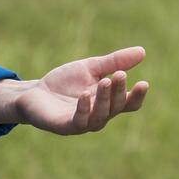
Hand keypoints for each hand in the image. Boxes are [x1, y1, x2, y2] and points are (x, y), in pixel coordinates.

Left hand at [14, 47, 149, 134]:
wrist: (35, 92)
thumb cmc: (65, 82)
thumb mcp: (91, 67)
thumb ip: (114, 62)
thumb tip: (142, 51)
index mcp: (108, 102)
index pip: (129, 103)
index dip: (137, 96)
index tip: (144, 82)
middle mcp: (99, 115)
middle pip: (116, 107)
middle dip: (119, 91)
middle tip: (118, 74)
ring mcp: (83, 123)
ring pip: (101, 115)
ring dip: (105, 98)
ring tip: (105, 81)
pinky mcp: (66, 126)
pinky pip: (80, 121)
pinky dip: (84, 108)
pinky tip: (85, 94)